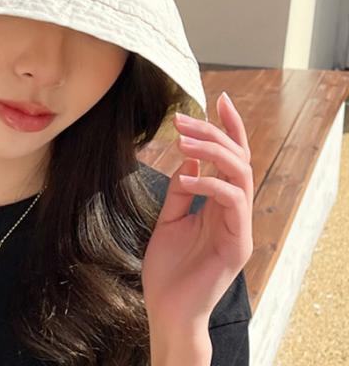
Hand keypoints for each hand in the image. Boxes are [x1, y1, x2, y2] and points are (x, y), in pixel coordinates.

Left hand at [141, 91, 253, 326]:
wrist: (167, 309)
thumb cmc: (168, 268)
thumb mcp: (170, 217)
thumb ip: (182, 189)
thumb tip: (189, 158)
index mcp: (220, 204)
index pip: (232, 158)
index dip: (229, 127)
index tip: (218, 99)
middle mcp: (234, 212)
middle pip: (239, 158)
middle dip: (214, 132)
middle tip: (182, 120)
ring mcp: (239, 227)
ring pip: (241, 173)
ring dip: (213, 150)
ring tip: (184, 139)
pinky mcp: (237, 243)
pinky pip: (234, 201)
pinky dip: (211, 182)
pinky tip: (188, 176)